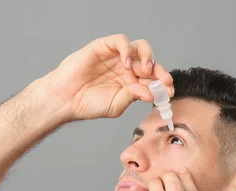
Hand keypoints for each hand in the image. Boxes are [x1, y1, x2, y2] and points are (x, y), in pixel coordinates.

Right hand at [44, 34, 173, 120]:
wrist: (66, 99)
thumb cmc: (88, 104)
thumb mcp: (116, 105)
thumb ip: (133, 96)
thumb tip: (151, 93)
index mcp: (131, 83)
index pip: (152, 79)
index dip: (163, 83)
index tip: (169, 91)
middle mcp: (126, 68)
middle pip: (150, 63)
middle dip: (160, 71)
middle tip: (164, 80)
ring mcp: (116, 57)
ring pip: (140, 47)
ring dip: (148, 56)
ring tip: (146, 69)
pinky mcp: (104, 47)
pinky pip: (121, 41)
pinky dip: (127, 49)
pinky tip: (126, 64)